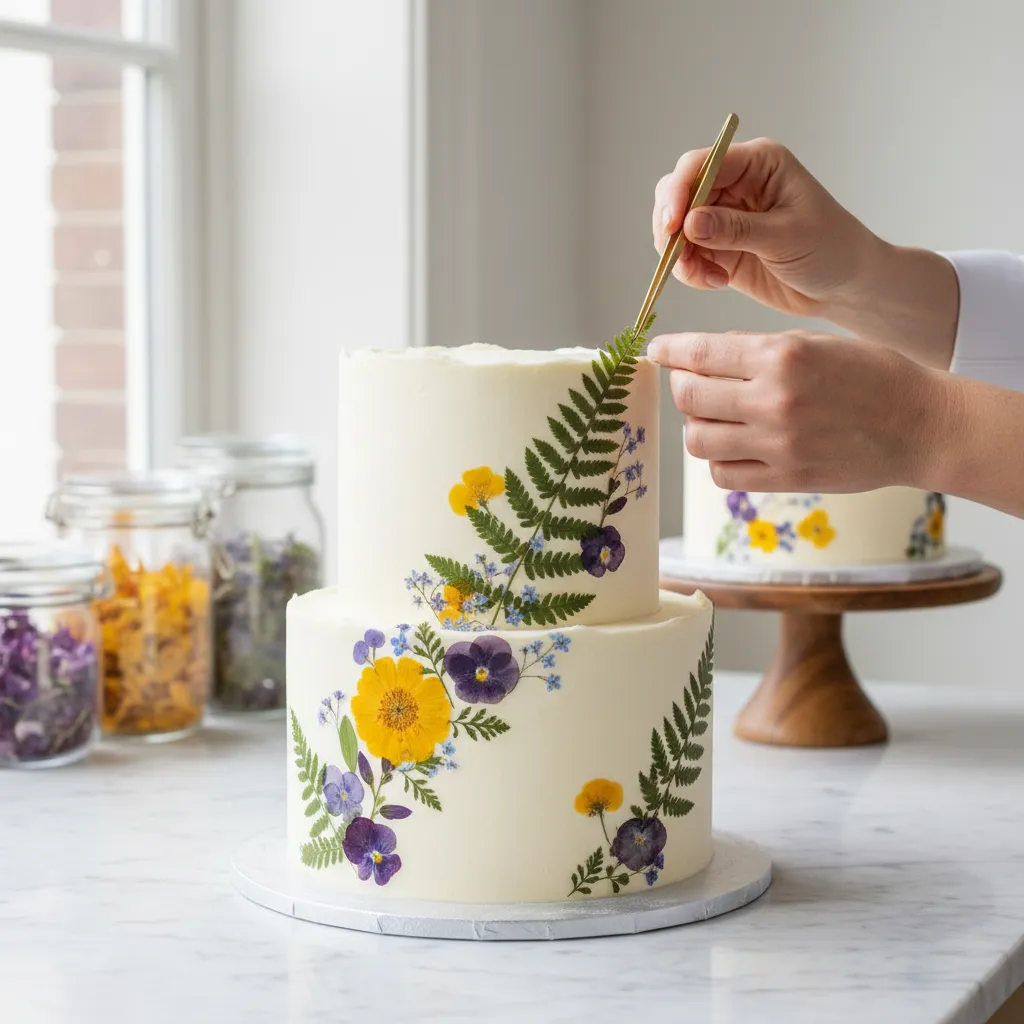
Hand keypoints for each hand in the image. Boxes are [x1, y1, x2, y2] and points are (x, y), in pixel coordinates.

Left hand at [647, 329, 952, 493]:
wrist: (920, 426)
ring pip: (698, 440)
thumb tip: (703, 355)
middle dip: (681, 387)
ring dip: (697, 426)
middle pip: (689, 398)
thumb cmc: (872, 375)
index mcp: (782, 357)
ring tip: (717, 417)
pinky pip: (722, 475)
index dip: (668, 352)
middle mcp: (773, 401)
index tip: (655, 352)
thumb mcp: (816, 342)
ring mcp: (777, 445)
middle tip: (691, 384)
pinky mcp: (785, 479)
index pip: (700, 353)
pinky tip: (734, 446)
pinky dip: (718, 460)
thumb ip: (757, 349)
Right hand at [652, 138, 877, 316]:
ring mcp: (725, 217)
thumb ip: (736, 229)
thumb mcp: (786, 237)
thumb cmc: (831, 249)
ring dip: (680, 254)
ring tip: (707, 277)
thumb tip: (690, 224)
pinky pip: (687, 255)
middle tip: (678, 256)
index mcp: (757, 164)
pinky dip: (690, 271)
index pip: (701, 165)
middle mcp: (736, 184)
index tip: (672, 227)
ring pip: (677, 227)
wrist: (845, 286)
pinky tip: (717, 282)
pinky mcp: (720, 247)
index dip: (679, 192)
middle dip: (672, 226)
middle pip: (679, 193)